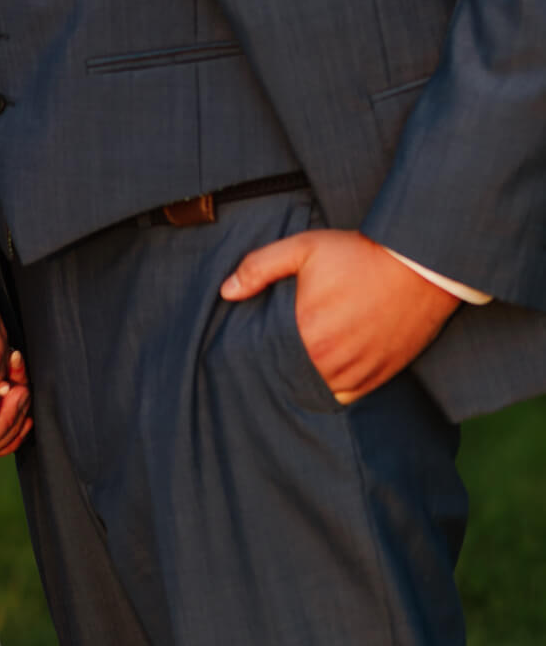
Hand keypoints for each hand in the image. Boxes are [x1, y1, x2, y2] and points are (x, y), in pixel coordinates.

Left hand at [220, 228, 460, 403]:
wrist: (418, 265)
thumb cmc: (358, 254)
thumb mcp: (303, 248)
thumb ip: (259, 267)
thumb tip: (226, 291)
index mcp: (307, 332)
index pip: (269, 358)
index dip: (257, 354)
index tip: (248, 349)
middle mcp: (331, 361)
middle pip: (291, 378)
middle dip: (278, 370)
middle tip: (269, 359)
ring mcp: (358, 372)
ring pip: (317, 390)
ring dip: (304, 381)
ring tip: (293, 367)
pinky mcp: (379, 377)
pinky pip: (346, 397)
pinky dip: (332, 389)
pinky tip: (322, 373)